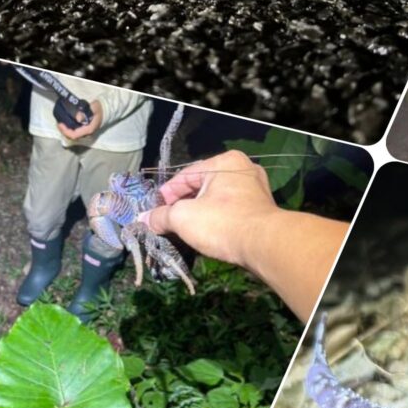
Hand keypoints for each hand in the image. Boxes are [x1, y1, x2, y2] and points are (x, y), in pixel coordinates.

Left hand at [58, 100, 103, 139]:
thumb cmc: (99, 109)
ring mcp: (85, 132)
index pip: (74, 135)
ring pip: (72, 135)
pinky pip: (74, 132)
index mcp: (89, 129)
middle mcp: (86, 133)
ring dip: (65, 130)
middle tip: (58, 123)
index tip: (60, 124)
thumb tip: (77, 117)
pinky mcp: (84, 130)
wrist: (105, 110)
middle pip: (72, 136)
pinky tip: (66, 123)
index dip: (65, 131)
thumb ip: (85, 112)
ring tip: (61, 123)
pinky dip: (68, 129)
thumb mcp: (93, 108)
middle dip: (63, 131)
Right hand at [141, 150, 279, 268]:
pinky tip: (205, 234)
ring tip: (183, 231)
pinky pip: (231, 210)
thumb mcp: (183, 217)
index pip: (186, 175)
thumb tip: (143, 219)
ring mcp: (255, 189)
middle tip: (166, 222)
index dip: (167, 193)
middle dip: (183, 205)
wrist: (264, 245)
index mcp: (225, 162)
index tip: (153, 211)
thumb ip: (161, 216)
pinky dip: (216, 220)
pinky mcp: (261, 209)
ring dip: (199, 214)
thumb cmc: (222, 223)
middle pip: (202, 187)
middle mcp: (243, 170)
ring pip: (217, 200)